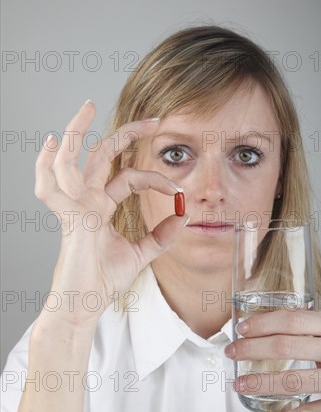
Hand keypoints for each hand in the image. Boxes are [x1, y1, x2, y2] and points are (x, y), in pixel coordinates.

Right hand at [34, 100, 187, 326]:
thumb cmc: (103, 280)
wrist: (84, 305)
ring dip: (78, 132)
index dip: (157, 179)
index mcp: (102, 206)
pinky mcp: (70, 218)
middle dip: (127, 133)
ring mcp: (75, 206)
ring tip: (89, 106)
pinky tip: (48, 144)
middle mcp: (87, 200)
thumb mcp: (141, 253)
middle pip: (104, 156)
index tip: (180, 189)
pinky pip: (52, 188)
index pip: (130, 178)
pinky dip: (45, 166)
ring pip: (73, 160)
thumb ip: (162, 235)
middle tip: (153, 119)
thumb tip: (184, 216)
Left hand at [224, 309, 320, 411]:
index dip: (263, 324)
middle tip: (233, 353)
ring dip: (260, 383)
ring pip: (293, 381)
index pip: (292, 320)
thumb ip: (313, 326)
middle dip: (252, 350)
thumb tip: (269, 322)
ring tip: (240, 384)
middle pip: (285, 347)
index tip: (242, 329)